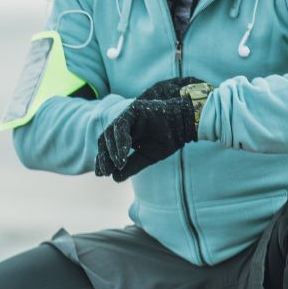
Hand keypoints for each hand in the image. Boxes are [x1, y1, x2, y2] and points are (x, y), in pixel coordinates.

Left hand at [94, 79, 211, 181]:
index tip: (101, 174)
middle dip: (103, 157)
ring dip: (111, 150)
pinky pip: (121, 125)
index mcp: (124, 134)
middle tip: (104, 172)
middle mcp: (123, 124)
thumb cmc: (167, 140)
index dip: (103, 160)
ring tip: (117, 164)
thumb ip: (131, 166)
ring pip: (110, 132)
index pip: (107, 147)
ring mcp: (127, 116)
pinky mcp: (133, 110)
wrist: (185, 125)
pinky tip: (123, 154)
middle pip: (105, 140)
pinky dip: (120, 140)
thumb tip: (115, 178)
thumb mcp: (147, 157)